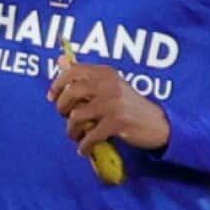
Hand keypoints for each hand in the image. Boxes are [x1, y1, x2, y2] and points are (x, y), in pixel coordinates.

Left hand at [46, 56, 170, 153]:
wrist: (158, 124)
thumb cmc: (129, 105)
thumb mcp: (110, 86)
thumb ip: (85, 76)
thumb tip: (60, 60)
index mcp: (106, 73)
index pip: (73, 71)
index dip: (57, 84)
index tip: (52, 97)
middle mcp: (109, 84)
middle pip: (70, 92)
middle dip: (62, 108)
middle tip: (67, 117)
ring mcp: (113, 103)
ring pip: (76, 116)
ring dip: (72, 131)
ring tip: (77, 136)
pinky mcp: (117, 122)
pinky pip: (90, 136)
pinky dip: (84, 146)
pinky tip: (85, 149)